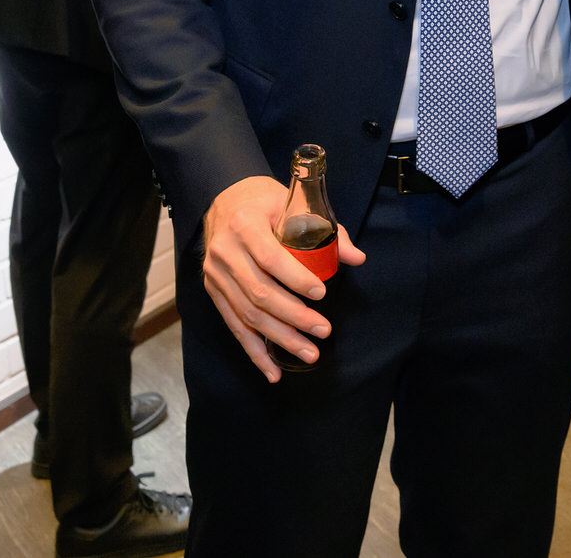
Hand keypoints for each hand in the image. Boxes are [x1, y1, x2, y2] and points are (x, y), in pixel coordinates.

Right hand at [200, 174, 365, 381]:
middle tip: (324, 331)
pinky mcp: (214, 292)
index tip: (321, 293)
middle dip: (294, 317)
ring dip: (279, 338)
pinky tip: (272, 371)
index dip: (296, 278)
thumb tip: (356, 259)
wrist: (224, 200)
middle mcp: (224, 252)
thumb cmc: (265, 202)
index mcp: (244, 225)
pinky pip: (234, 326)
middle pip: (259, 293)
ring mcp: (215, 275)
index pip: (270, 258)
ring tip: (309, 353)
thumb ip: (326, 230)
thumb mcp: (295, 203)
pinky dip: (254, 351)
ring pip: (247, 315)